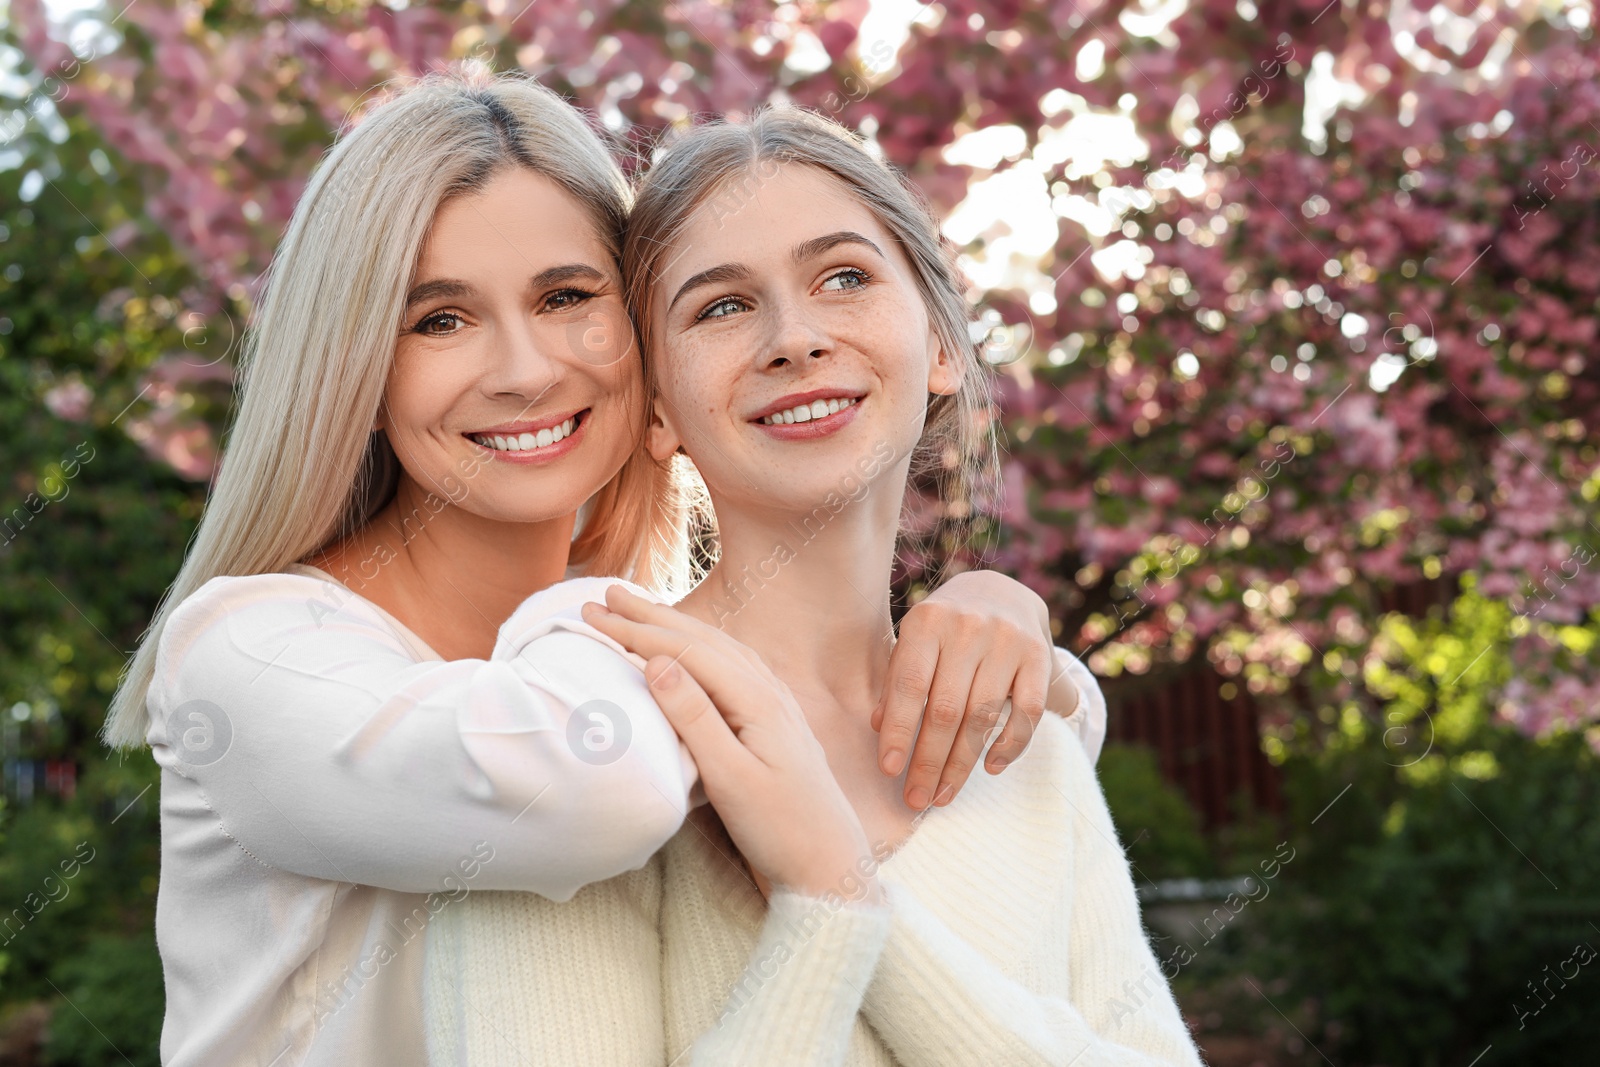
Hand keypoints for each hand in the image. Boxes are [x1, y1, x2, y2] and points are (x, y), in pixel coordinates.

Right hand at [582, 585, 879, 902]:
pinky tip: (689, 649)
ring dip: (674, 626)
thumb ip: (694, 718)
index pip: (686, 650)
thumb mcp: (731, 779)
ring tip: (638, 609)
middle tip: (605, 594)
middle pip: (702, 639)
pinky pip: (730, 666)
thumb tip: (656, 661)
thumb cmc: (780, 830)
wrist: (830, 866)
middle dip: (650, 616)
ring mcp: (775, 703)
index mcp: (756, 699)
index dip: (636, 629)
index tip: (593, 614)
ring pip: (717, 649)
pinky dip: (699, 648)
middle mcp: (769, 690)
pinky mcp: (774, 720)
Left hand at [873, 570, 1071, 807]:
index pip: (910, 685)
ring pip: (982, 716)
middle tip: (915, 798)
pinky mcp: (1038, 656)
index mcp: (929, 621)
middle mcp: (969, 628)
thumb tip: (877, 726)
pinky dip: (1010, 745)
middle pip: (946, 709)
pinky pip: (1027, 712)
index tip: (888, 770)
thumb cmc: (944, 628)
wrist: (1001, 592)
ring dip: (961, 763)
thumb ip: (897, 679)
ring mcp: (1007, 641)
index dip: (898, 730)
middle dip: (928, 760)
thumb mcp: (914, 640)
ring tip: (942, 794)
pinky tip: (990, 767)